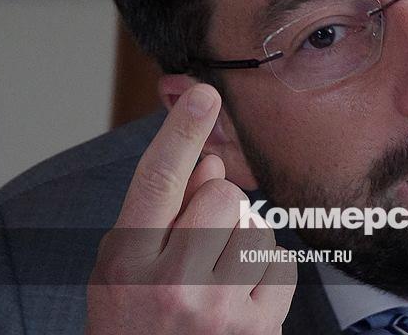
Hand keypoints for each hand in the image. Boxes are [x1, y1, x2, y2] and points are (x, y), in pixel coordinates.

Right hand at [86, 85, 296, 333]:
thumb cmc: (137, 323)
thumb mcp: (125, 269)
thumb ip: (163, 215)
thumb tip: (211, 163)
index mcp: (126, 262)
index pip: (157, 182)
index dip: (182, 133)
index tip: (206, 95)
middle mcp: (169, 283)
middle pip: (222, 196)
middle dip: (219, 209)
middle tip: (201, 244)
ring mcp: (216, 309)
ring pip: (257, 228)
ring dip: (244, 242)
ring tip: (218, 278)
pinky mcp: (256, 329)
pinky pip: (282, 264)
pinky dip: (268, 273)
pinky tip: (242, 296)